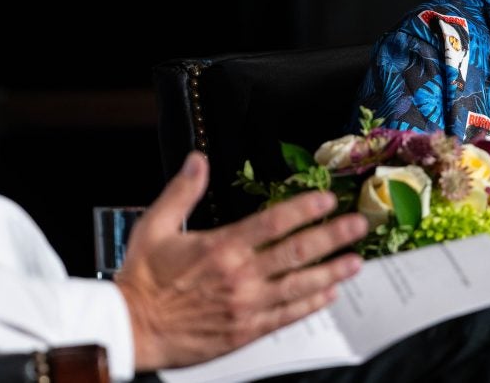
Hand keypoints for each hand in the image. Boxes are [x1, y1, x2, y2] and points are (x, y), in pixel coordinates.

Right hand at [115, 152, 367, 370]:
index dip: (305, 209)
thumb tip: (198, 160)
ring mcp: (247, 306)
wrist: (132, 328)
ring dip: (331, 271)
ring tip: (355, 261)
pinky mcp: (246, 331)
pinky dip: (311, 304)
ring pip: (300, 286)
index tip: (327, 200)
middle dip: (332, 237)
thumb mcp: (154, 226)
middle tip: (357, 226)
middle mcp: (240, 276)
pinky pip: (287, 316)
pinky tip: (328, 294)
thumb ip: (182, 191)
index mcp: (221, 247)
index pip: (274, 222)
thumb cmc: (142, 281)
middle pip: (297, 252)